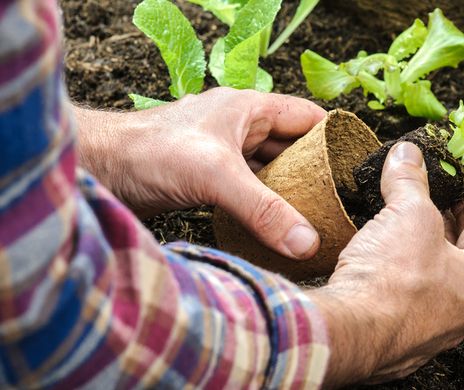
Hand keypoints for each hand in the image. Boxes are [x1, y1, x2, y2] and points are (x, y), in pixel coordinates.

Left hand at [73, 87, 325, 259]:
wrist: (97, 169)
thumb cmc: (149, 152)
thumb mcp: (216, 177)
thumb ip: (264, 210)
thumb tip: (307, 242)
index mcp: (248, 109)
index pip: (307, 118)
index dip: (334, 138)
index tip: (355, 168)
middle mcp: (238, 127)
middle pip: (292, 147)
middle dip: (314, 172)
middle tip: (339, 203)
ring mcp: (222, 153)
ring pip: (269, 171)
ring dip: (288, 192)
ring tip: (314, 219)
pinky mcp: (206, 178)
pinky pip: (248, 190)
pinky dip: (263, 206)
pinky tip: (275, 226)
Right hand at [307, 142, 463, 386]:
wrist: (349, 333)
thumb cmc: (392, 280)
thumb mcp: (407, 213)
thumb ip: (411, 180)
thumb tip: (408, 155)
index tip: (463, 181)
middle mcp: (461, 313)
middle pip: (459, 256)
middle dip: (442, 223)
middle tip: (429, 197)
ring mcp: (429, 332)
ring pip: (430, 281)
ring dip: (417, 251)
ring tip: (398, 224)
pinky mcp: (396, 341)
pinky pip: (402, 301)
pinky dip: (394, 277)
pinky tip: (376, 261)